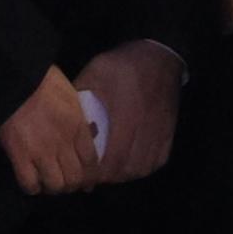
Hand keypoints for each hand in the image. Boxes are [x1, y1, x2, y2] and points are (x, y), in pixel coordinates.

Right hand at [0, 67, 97, 197]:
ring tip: (47, 181)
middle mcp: (64, 143)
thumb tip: (84, 134)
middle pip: (75, 178)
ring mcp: (42, 151)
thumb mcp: (70, 96)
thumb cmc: (43, 80)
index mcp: (78, 126)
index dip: (90, 176)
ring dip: (53, 187)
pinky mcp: (19, 155)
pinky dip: (31, 187)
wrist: (13, 77)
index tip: (86, 181)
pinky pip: (29, 183)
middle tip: (64, 181)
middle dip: (72, 185)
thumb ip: (78, 118)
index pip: (92, 162)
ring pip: (56, 185)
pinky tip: (31, 181)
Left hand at [77, 43, 184, 182]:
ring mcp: (160, 131)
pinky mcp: (169, 132)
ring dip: (124, 175)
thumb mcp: (95, 74)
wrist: (158, 56)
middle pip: (127, 168)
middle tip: (91, 176)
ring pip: (143, 167)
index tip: (82, 176)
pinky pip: (158, 160)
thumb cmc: (122, 65)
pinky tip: (130, 165)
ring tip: (108, 173)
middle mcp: (146, 128)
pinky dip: (142, 168)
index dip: (96, 173)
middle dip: (107, 177)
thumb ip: (80, 99)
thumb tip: (63, 123)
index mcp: (126, 115)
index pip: (112, 158)